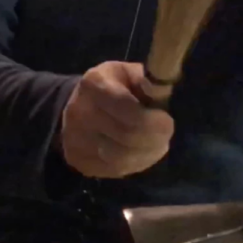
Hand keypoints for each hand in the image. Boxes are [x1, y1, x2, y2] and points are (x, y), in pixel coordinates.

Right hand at [59, 61, 173, 178]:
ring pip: (121, 157)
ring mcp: (75, 138)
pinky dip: (135, 164)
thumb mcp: (130, 73)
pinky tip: (143, 154)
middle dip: (154, 139)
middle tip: (166, 135)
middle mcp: (79, 111)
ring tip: (158, 145)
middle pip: (126, 136)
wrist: (78, 104)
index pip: (126, 108)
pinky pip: (114, 170)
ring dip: (147, 154)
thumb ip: (147, 81)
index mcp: (94, 84)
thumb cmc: (113, 85)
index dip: (152, 119)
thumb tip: (159, 94)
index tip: (168, 120)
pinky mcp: (78, 160)